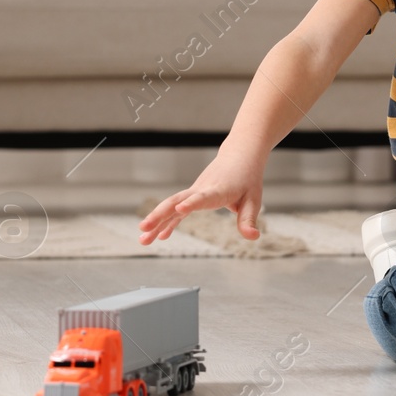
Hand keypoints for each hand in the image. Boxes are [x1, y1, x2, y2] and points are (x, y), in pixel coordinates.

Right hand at [138, 151, 264, 243]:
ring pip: (171, 205)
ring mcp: (194, 192)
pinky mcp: (193, 196)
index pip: (202, 197)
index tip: (179, 209)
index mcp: (218, 190)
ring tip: (143, 239)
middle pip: (176, 201)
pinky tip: (160, 236)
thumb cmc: (247, 179)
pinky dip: (168, 223)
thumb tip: (253, 238)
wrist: (239, 156)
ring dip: (156, 221)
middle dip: (159, 216)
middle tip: (144, 229)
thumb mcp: (253, 200)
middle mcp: (201, 190)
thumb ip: (248, 220)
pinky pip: (177, 210)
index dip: (191, 203)